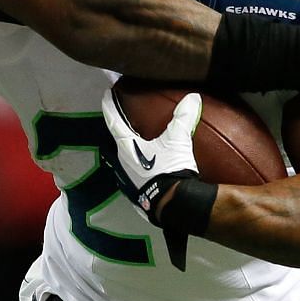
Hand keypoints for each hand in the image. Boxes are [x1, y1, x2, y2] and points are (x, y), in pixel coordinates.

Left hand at [100, 87, 211, 270]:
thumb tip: (193, 98)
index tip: (106, 95)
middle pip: (116, 141)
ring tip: (137, 145)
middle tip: (124, 120)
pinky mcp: (135, 194)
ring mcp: (126, 180)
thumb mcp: (177, 141)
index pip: (114, 121)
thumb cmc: (170, 170)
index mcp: (126, 147)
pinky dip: (137, 168)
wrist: (173, 206)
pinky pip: (132, 176)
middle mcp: (121, 163)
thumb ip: (183, 118)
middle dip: (119, 130)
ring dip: (128, 151)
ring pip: (123, 160)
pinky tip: (146, 168)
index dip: (110, 106)